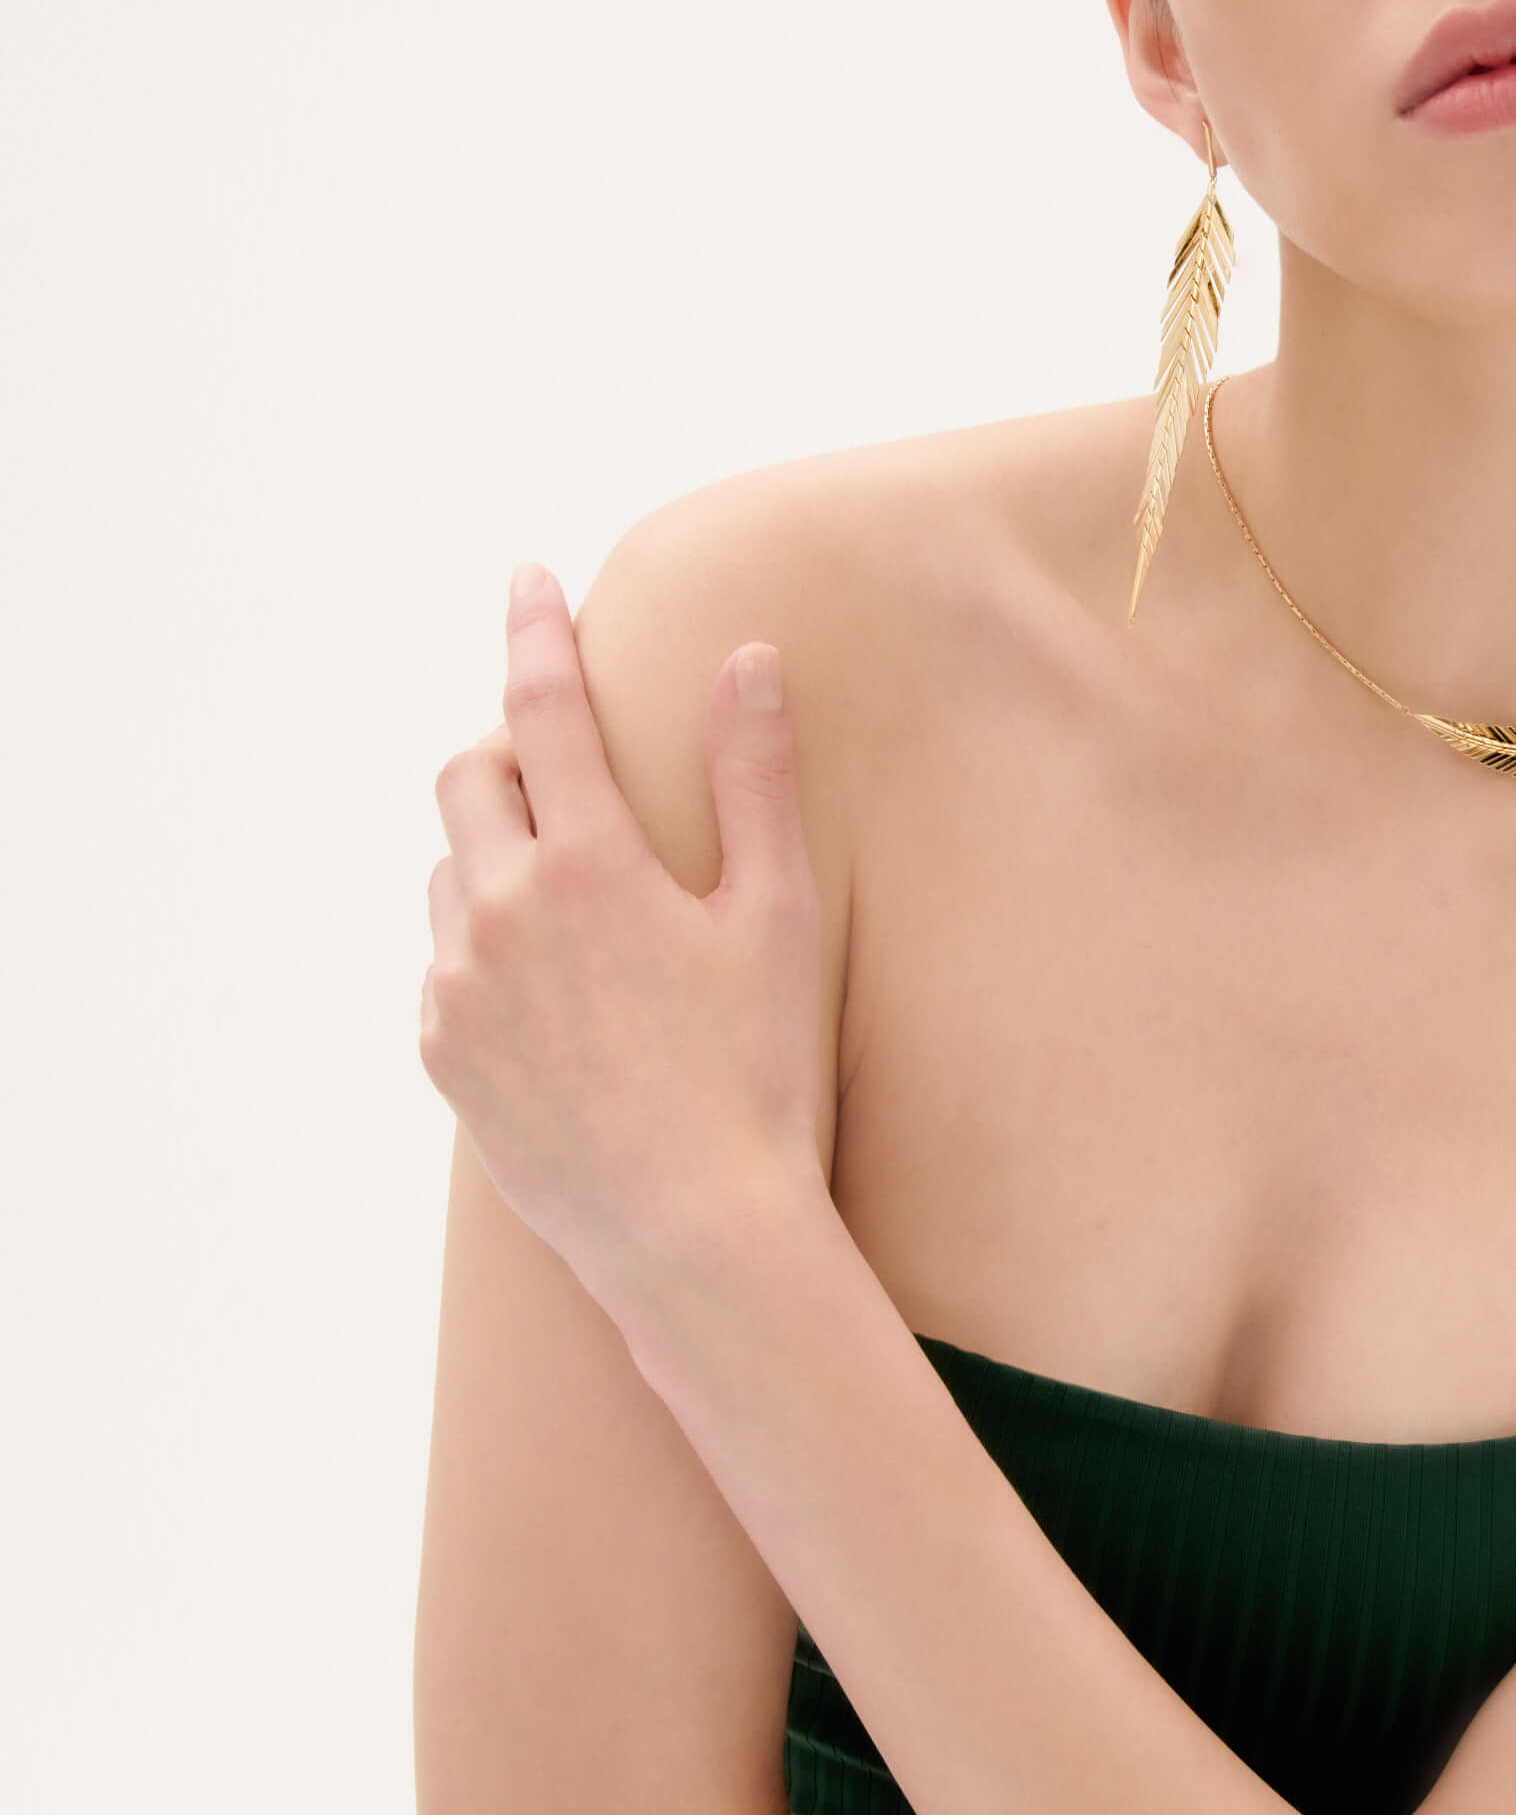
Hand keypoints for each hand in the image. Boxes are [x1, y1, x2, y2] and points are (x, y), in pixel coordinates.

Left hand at [418, 563, 825, 1324]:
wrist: (693, 1234)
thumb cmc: (757, 1075)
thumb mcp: (774, 917)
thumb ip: (755, 779)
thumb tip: (750, 659)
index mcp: (589, 864)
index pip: (543, 708)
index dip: (536, 633)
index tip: (528, 580)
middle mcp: (501, 913)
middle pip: (470, 778)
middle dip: (511, 755)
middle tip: (567, 775)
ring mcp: (458, 989)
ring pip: (451, 874)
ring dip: (496, 859)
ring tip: (578, 910)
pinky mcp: (442, 1054)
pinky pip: (445, 967)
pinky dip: (486, 950)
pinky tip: (557, 998)